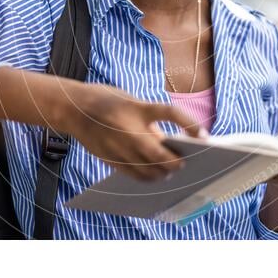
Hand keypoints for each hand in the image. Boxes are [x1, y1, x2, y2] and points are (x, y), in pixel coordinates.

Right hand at [0, 66, 204, 180]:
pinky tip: (154, 175)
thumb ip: (150, 120)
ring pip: (148, 169)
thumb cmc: (107, 99)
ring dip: (164, 173)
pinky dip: (147, 177)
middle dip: (177, 162)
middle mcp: (128, 128)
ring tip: (172, 171)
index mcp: (137, 107)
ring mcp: (117, 146)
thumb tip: (170, 144)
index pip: (171, 114)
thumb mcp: (131, 100)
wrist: (73, 107)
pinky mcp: (109, 158)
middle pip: (160, 154)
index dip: (191, 124)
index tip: (205, 135)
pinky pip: (133, 175)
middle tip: (186, 163)